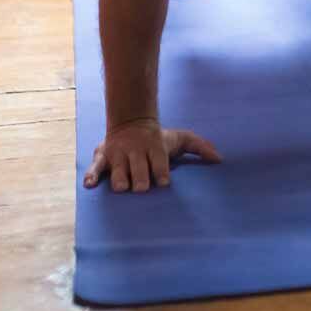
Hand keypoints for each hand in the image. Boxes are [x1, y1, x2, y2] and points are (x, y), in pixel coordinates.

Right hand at [83, 117, 222, 191]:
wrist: (131, 122)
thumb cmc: (159, 138)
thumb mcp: (181, 138)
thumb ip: (201, 146)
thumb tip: (220, 159)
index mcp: (155, 148)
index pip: (158, 162)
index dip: (160, 173)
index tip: (162, 182)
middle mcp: (136, 152)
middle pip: (137, 170)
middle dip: (139, 180)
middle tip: (141, 187)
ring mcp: (118, 155)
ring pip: (118, 172)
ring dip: (120, 181)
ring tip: (122, 187)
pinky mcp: (103, 157)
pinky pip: (96, 168)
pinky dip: (92, 175)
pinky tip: (90, 185)